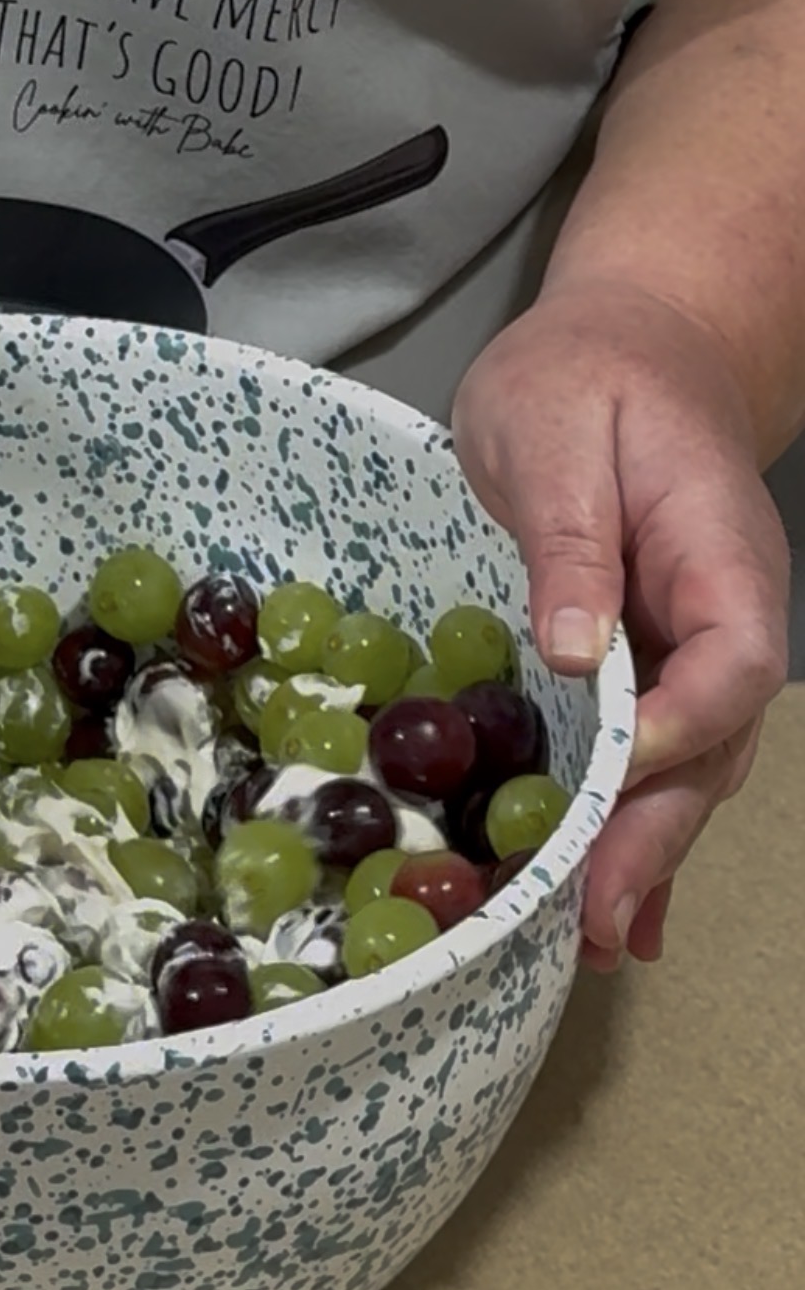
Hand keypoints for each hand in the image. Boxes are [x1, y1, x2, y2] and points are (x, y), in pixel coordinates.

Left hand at [451, 279, 789, 967]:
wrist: (628, 348)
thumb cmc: (586, 376)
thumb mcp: (558, 429)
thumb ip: (572, 539)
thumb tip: (578, 653)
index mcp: (717, 555)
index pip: (731, 662)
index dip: (685, 728)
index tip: (621, 780)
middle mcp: (724, 617)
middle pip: (713, 745)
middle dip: (657, 837)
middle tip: (599, 922)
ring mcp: (694, 649)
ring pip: (691, 769)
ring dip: (648, 857)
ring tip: (599, 940)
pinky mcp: (653, 668)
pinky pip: (659, 760)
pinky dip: (640, 834)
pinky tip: (622, 906)